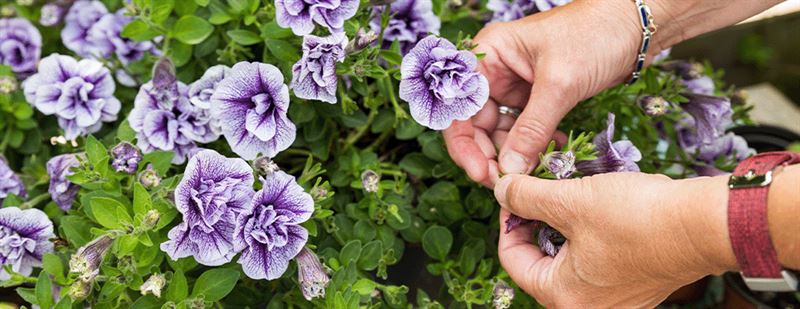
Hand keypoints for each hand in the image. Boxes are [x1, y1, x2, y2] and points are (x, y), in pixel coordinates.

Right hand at [444, 0, 650, 185]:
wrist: (635, 25)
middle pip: (477, 125)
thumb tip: (510, 170)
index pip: (461, 107)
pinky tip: (554, 156)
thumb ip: (532, 129)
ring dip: (515, 156)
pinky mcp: (536, 99)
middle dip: (491, 155)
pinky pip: (526, 132)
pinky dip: (536, 148)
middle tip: (507, 184)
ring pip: (502, 133)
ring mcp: (515, 86)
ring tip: (535, 173)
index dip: (465, 144)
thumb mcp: (560, 84)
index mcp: (488, 55)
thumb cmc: (595, 34)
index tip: (481, 174)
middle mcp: (495, 72)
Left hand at [493, 173, 737, 306]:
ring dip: (562, 223)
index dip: (508, 220)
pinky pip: (594, 260)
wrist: (705, 224)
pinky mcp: (632, 286)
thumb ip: (526, 197)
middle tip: (539, 188)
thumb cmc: (638, 217)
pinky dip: (587, 233)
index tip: (514, 192)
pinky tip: (594, 206)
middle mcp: (585, 307)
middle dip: (536, 221)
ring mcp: (612, 300)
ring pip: (567, 257)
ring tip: (567, 192)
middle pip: (539, 260)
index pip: (512, 258)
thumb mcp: (571, 201)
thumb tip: (501, 190)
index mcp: (562, 297)